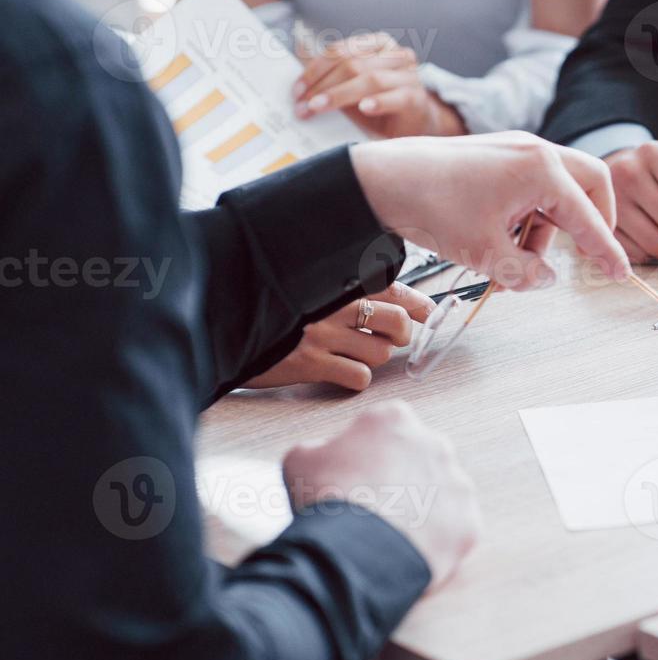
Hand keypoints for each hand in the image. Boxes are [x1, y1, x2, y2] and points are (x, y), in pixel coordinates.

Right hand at [246, 282, 434, 391]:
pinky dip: (355, 379)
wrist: (227, 325)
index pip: (394, 288)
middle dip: (399, 336)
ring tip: (352, 354)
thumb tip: (407, 305)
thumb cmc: (278, 311)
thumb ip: (354, 290)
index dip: (418, 305)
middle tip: (388, 340)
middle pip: (397, 322)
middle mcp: (332, 303)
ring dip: (372, 358)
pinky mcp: (308, 362)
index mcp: (336, 280)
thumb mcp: (313, 290)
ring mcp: (322, 333)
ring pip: (380, 353)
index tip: (427, 313)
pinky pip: (358, 377)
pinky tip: (339, 372)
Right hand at [283, 401, 481, 590]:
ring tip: (389, 534)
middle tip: (375, 507)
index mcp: (395, 420)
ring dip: (420, 509)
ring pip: (440, 495)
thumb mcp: (300, 459)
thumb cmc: (326, 500)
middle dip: (400, 480)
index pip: (385, 430)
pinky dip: (434, 540)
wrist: (352, 551)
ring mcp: (457, 484)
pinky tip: (407, 551)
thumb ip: (321, 449)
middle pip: (418, 460)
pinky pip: (453, 530)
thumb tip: (327, 456)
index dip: (367, 455)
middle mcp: (435, 444)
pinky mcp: (468, 522)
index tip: (355, 476)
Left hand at [295, 33, 466, 137]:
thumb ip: (331, 77)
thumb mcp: (352, 87)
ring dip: (339, 95)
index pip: (340, 51)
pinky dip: (378, 102)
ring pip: (369, 79)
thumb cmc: (380, 105)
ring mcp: (409, 75)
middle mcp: (396, 54)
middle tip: (302, 105)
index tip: (296, 90)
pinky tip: (364, 108)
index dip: (314, 69)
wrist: (418, 125)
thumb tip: (297, 69)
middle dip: (322, 85)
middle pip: (352, 64)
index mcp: (378, 44)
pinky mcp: (417, 98)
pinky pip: (395, 97)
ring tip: (318, 108)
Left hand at [350, 133, 630, 286]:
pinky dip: (529, 214)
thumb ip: (527, 273)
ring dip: (549, 227)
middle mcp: (536, 151)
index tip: (621, 273)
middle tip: (585, 253)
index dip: (607, 250)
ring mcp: (518, 148)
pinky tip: (501, 238)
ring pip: (560, 189)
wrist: (382, 180)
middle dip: (592, 221)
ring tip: (514, 259)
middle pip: (591, 184)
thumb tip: (547, 278)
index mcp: (541, 170)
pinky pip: (534, 184)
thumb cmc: (431, 208)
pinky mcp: (501, 153)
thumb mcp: (485, 254)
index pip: (588, 217)